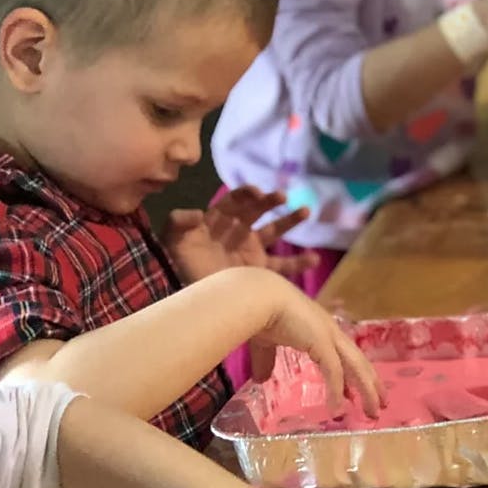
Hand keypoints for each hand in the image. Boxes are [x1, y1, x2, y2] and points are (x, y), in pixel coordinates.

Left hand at [164, 186, 319, 282]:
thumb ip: (179, 221)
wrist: (187, 294)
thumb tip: (198, 214)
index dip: (245, 194)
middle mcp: (236, 230)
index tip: (257, 193)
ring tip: (306, 211)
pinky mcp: (259, 270)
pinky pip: (282, 265)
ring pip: (274, 231)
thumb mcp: (173, 238)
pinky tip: (314, 258)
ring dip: (290, 220)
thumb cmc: (178, 263)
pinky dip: (299, 263)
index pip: (234, 201)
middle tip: (282, 197)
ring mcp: (250, 250)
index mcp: (217, 219)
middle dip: (269, 202)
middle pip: (257, 210)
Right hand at [253, 275, 384, 416]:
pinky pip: (334, 372)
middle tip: (381, 404)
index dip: (353, 373)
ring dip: (367, 391)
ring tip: (374, 412)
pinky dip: (337, 392)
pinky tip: (336, 410)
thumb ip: (266, 360)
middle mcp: (329, 331)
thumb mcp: (265, 343)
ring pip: (356, 367)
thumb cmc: (260, 313)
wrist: (258, 297)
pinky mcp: (323, 342)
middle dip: (371, 384)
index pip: (344, 354)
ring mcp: (329, 336)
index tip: (357, 393)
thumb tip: (260, 380)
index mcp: (319, 328)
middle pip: (358, 361)